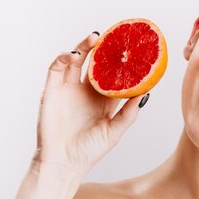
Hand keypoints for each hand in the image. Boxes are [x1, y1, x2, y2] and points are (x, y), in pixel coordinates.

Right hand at [32, 32, 147, 176]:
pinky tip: (75, 54)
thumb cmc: (90, 151)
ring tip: (95, 38)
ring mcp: (68, 89)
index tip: (133, 47)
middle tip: (115, 35)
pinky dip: (64, 57)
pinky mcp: (52, 90)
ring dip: (84, 46)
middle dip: (104, 47)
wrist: (64, 163)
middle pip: (95, 62)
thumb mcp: (116, 130)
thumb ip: (129, 112)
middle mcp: (86, 91)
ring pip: (76, 60)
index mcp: (103, 99)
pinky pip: (56, 68)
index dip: (122, 60)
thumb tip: (147, 92)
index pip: (114, 73)